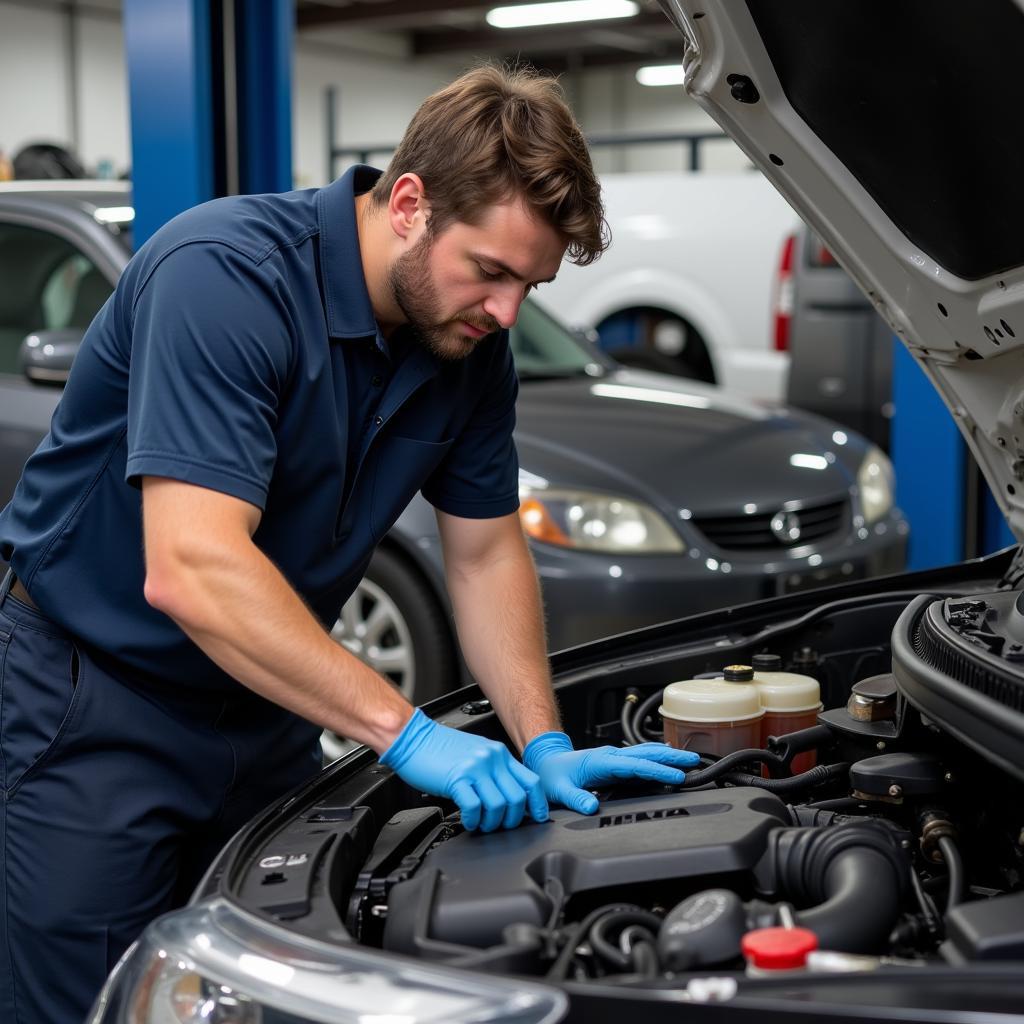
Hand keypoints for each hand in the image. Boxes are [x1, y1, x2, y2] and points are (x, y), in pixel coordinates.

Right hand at [380, 709, 547, 831]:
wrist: (412, 737)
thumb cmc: (439, 748)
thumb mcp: (476, 753)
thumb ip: (493, 770)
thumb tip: (507, 795)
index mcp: (498, 753)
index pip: (531, 780)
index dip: (537, 804)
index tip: (536, 818)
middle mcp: (491, 759)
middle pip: (517, 797)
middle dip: (512, 819)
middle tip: (500, 826)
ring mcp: (475, 768)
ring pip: (498, 805)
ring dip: (491, 823)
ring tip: (480, 824)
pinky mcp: (457, 779)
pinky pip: (474, 807)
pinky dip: (472, 820)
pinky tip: (467, 821)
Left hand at [522, 732, 701, 814]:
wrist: (544, 762)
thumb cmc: (551, 775)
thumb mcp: (559, 790)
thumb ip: (576, 799)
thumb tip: (591, 807)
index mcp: (600, 761)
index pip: (634, 766)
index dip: (656, 771)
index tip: (676, 776)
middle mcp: (610, 756)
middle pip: (646, 754)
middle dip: (671, 757)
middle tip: (694, 760)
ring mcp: (613, 758)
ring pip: (645, 753)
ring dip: (667, 755)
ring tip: (689, 759)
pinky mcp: (614, 763)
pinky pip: (639, 758)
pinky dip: (656, 757)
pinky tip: (666, 759)